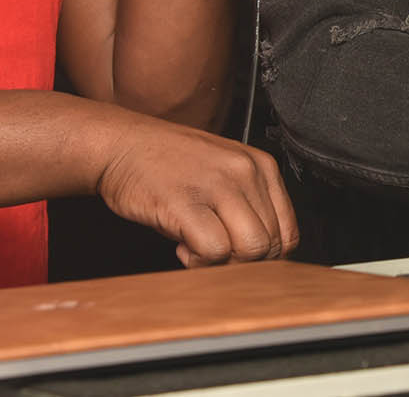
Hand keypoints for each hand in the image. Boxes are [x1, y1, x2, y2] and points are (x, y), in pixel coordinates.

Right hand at [94, 119, 298, 266]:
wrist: (121, 145)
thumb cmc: (169, 164)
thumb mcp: (223, 174)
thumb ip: (250, 206)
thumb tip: (265, 256)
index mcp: (261, 165)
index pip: (287, 233)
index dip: (265, 256)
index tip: (238, 255)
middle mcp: (245, 171)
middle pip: (270, 245)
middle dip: (241, 262)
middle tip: (212, 251)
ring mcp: (217, 185)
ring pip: (250, 250)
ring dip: (223, 263)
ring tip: (197, 247)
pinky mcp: (186, 202)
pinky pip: (214, 251)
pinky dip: (198, 261)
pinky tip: (181, 245)